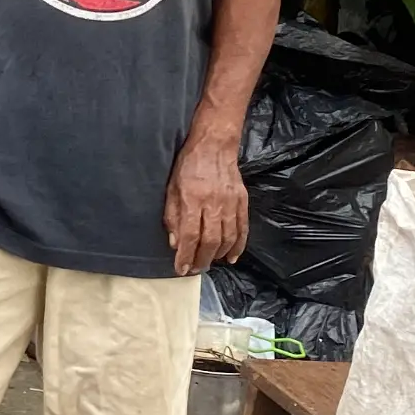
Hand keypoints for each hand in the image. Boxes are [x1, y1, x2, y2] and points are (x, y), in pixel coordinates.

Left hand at [164, 124, 247, 276]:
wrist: (214, 146)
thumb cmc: (188, 166)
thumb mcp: (171, 189)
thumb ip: (172, 216)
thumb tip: (175, 243)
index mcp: (193, 199)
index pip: (190, 235)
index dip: (186, 255)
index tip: (181, 269)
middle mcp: (213, 203)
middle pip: (211, 240)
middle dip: (202, 259)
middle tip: (195, 269)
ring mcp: (230, 203)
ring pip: (228, 238)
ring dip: (219, 255)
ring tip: (209, 263)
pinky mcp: (242, 201)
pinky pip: (242, 229)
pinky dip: (238, 246)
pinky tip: (232, 257)